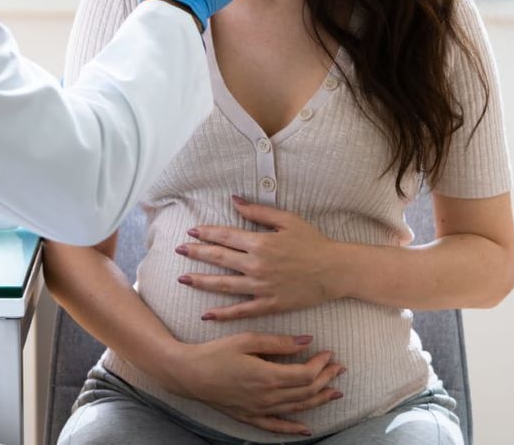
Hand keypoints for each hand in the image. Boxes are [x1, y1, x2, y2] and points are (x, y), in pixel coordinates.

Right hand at [164, 333, 344, 435]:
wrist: (189, 374)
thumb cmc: (216, 352)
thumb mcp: (247, 339)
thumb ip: (278, 343)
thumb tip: (306, 341)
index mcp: (268, 376)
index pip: (305, 374)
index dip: (321, 365)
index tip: (328, 353)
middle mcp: (267, 397)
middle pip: (306, 392)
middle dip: (326, 379)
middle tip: (339, 368)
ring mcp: (259, 410)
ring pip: (296, 409)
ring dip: (318, 400)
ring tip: (335, 392)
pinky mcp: (249, 417)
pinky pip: (275, 427)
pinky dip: (292, 429)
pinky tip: (306, 430)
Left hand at [177, 197, 340, 320]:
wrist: (334, 271)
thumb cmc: (313, 242)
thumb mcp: (287, 220)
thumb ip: (258, 211)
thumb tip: (234, 200)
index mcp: (260, 242)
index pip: (225, 236)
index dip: (206, 233)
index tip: (191, 231)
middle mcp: (257, 265)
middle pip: (219, 258)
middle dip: (196, 253)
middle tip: (178, 250)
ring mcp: (261, 287)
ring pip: (224, 285)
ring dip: (201, 281)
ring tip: (183, 278)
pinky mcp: (269, 304)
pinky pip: (241, 310)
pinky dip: (223, 313)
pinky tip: (207, 314)